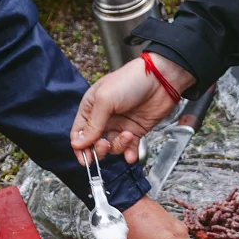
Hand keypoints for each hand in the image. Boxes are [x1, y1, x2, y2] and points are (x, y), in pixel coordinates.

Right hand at [70, 53, 195, 163]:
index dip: (80, 147)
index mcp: (91, 108)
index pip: (79, 132)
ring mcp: (120, 125)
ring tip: (127, 135)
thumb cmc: (130, 81)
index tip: (85, 159)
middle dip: (99, 149)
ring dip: (118, 146)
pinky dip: (130, 153)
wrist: (160, 80)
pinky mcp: (135, 131)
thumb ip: (92, 124)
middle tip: (105, 145)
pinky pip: (129, 148)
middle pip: (95, 143)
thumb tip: (77, 143)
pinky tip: (131, 155)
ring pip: (112, 147)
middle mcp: (104, 118)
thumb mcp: (105, 100)